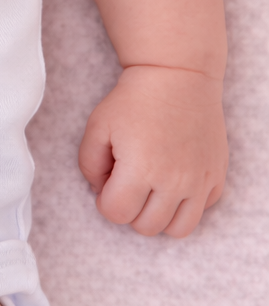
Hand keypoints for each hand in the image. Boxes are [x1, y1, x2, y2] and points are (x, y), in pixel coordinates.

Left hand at [78, 64, 227, 236]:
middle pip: (146, 227)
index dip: (105, 201)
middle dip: (130, 209)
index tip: (108, 182)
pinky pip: (201, 211)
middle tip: (128, 181)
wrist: (177, 75)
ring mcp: (199, 181)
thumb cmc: (133, 100)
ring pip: (178, 229)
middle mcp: (174, 181)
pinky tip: (174, 179)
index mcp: (140, 169)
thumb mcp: (97, 126)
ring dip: (159, 215)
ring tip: (151, 190)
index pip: (117, 214)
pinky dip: (186, 204)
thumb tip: (101, 191)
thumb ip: (89, 165)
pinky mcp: (216, 176)